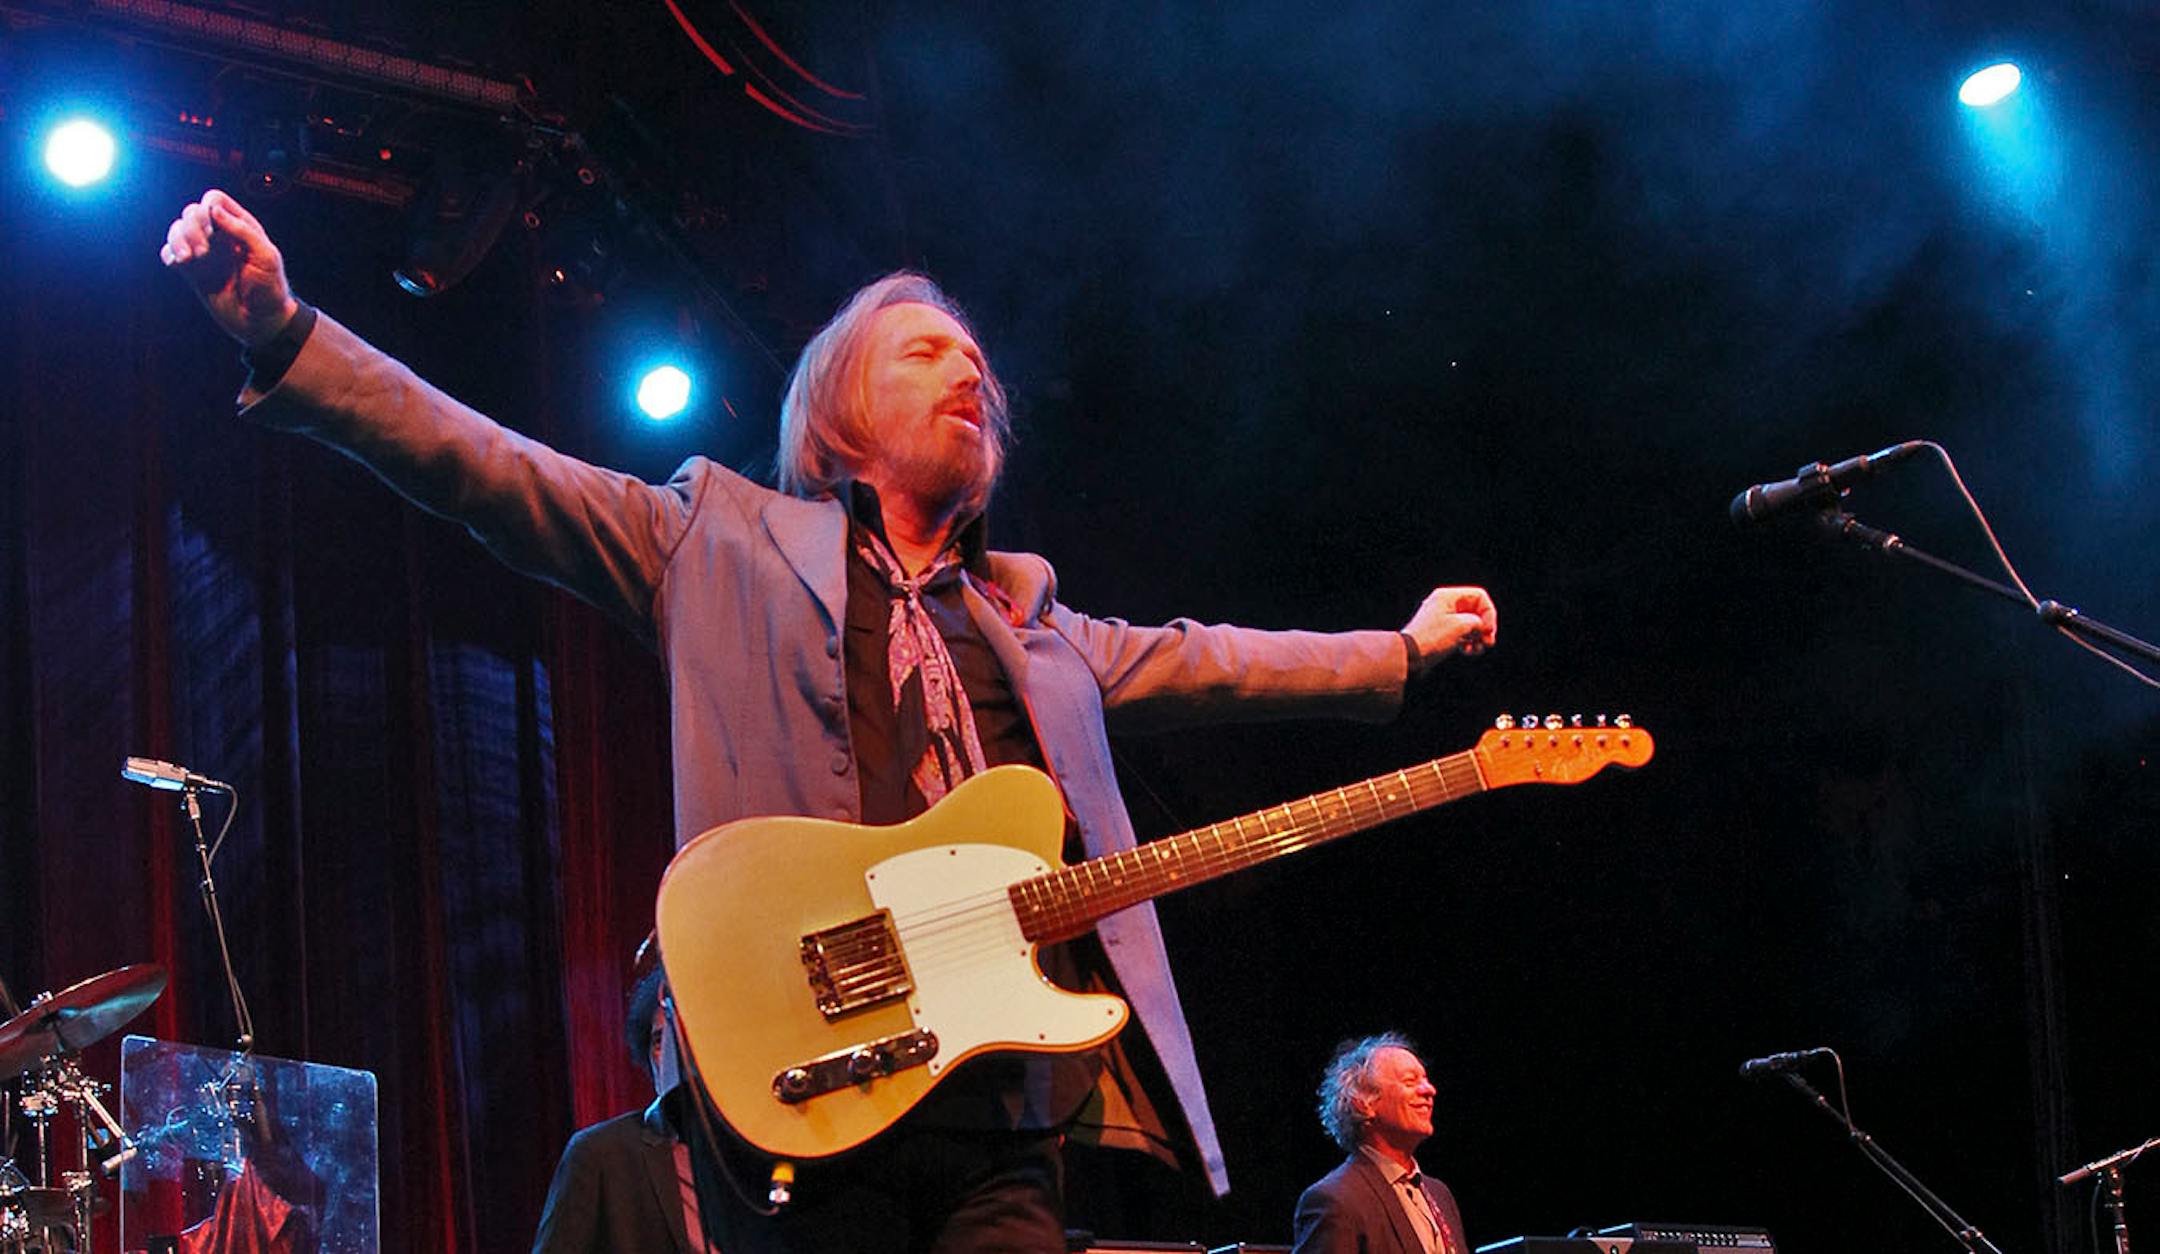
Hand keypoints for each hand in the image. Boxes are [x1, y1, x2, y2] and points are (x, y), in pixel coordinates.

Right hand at [159, 189, 299, 347]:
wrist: (262, 322)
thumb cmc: (271, 289)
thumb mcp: (266, 256)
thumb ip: (243, 230)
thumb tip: (214, 210)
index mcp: (240, 227)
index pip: (214, 200)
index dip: (207, 208)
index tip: (212, 228)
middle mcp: (220, 236)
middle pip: (191, 212)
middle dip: (191, 227)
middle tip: (202, 253)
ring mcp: (205, 253)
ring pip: (176, 229)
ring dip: (176, 239)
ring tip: (187, 260)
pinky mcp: (193, 271)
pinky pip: (170, 253)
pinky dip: (169, 254)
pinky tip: (178, 264)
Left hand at [1403, 585, 1496, 660]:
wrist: (1410, 656)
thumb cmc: (1432, 637)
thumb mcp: (1460, 626)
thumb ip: (1477, 621)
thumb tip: (1482, 626)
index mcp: (1447, 596)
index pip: (1478, 596)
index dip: (1488, 612)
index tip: (1488, 629)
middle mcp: (1446, 605)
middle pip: (1476, 610)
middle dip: (1485, 627)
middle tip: (1489, 642)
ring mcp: (1444, 620)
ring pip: (1471, 624)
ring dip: (1478, 637)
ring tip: (1478, 649)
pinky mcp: (1443, 634)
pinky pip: (1463, 635)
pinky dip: (1469, 642)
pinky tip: (1468, 652)